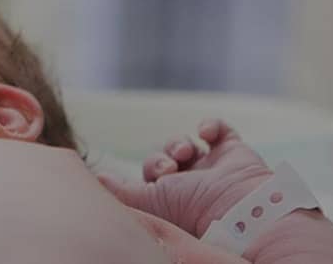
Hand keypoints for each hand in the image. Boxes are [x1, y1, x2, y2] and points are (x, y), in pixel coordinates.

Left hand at [99, 119, 272, 235]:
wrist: (238, 206)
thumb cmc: (191, 208)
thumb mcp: (147, 201)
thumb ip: (119, 190)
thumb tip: (95, 178)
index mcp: (171, 195)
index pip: (151, 172)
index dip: (151, 167)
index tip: (158, 174)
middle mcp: (191, 182)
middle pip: (165, 155)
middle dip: (163, 157)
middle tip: (171, 169)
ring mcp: (212, 166)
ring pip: (185, 142)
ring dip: (179, 142)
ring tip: (186, 153)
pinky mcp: (233, 151)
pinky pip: (219, 129)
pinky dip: (210, 125)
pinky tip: (206, 133)